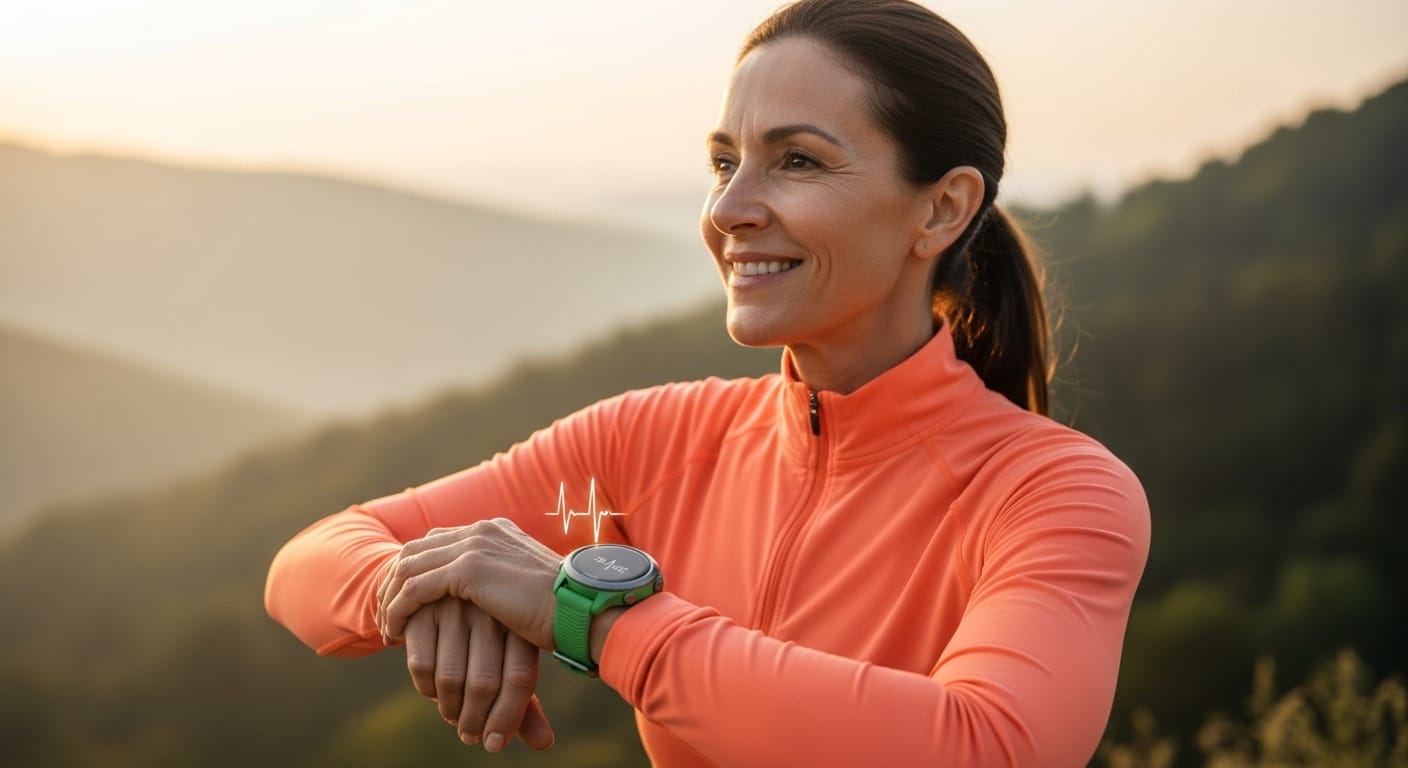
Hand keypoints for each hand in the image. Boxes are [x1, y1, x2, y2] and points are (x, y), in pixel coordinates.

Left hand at [379, 519, 560, 649]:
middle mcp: (481, 529)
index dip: (413, 570)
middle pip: (415, 550)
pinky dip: (399, 609)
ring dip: (390, 598)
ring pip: (408, 567)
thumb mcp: (526, 586)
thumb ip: (500, 581)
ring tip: (388, 628)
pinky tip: (397, 632)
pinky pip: (415, 588)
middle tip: (386, 616)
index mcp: (494, 529)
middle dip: (392, 583)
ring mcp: (474, 545)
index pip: (436, 542)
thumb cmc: (561, 608)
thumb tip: (488, 600)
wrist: (581, 608)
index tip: (404, 601)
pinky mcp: (468, 569)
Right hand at [402, 597, 554, 751]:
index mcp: (520, 624)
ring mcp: (456, 608)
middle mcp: (491, 613)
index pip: (520, 678)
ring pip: (450, 678)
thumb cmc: (486, 642)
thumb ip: (523, 704)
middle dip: (473, 721)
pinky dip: (425, 688)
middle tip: (470, 734)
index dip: (508, 718)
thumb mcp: (507, 664)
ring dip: (448, 709)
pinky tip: (432, 691)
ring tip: (452, 714)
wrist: (445, 595)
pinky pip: (421, 666)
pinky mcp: (422, 610)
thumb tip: (544, 743)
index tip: (493, 744)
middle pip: (484, 683)